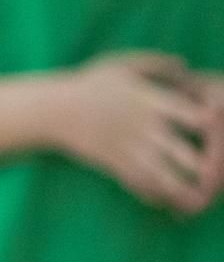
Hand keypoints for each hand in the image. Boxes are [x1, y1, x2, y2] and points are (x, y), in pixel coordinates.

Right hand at [55, 52, 218, 213]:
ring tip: (201, 198)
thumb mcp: (123, 63)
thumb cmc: (89, 83)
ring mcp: (131, 151)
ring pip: (169, 180)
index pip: (199, 117)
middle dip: (209, 167)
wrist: (54, 110)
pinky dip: (159, 196)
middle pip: (190, 156)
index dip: (217, 126)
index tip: (218, 129)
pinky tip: (167, 197)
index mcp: (154, 102)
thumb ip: (158, 64)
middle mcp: (147, 129)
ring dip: (188, 191)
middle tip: (217, 172)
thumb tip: (187, 67)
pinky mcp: (116, 167)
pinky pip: (143, 188)